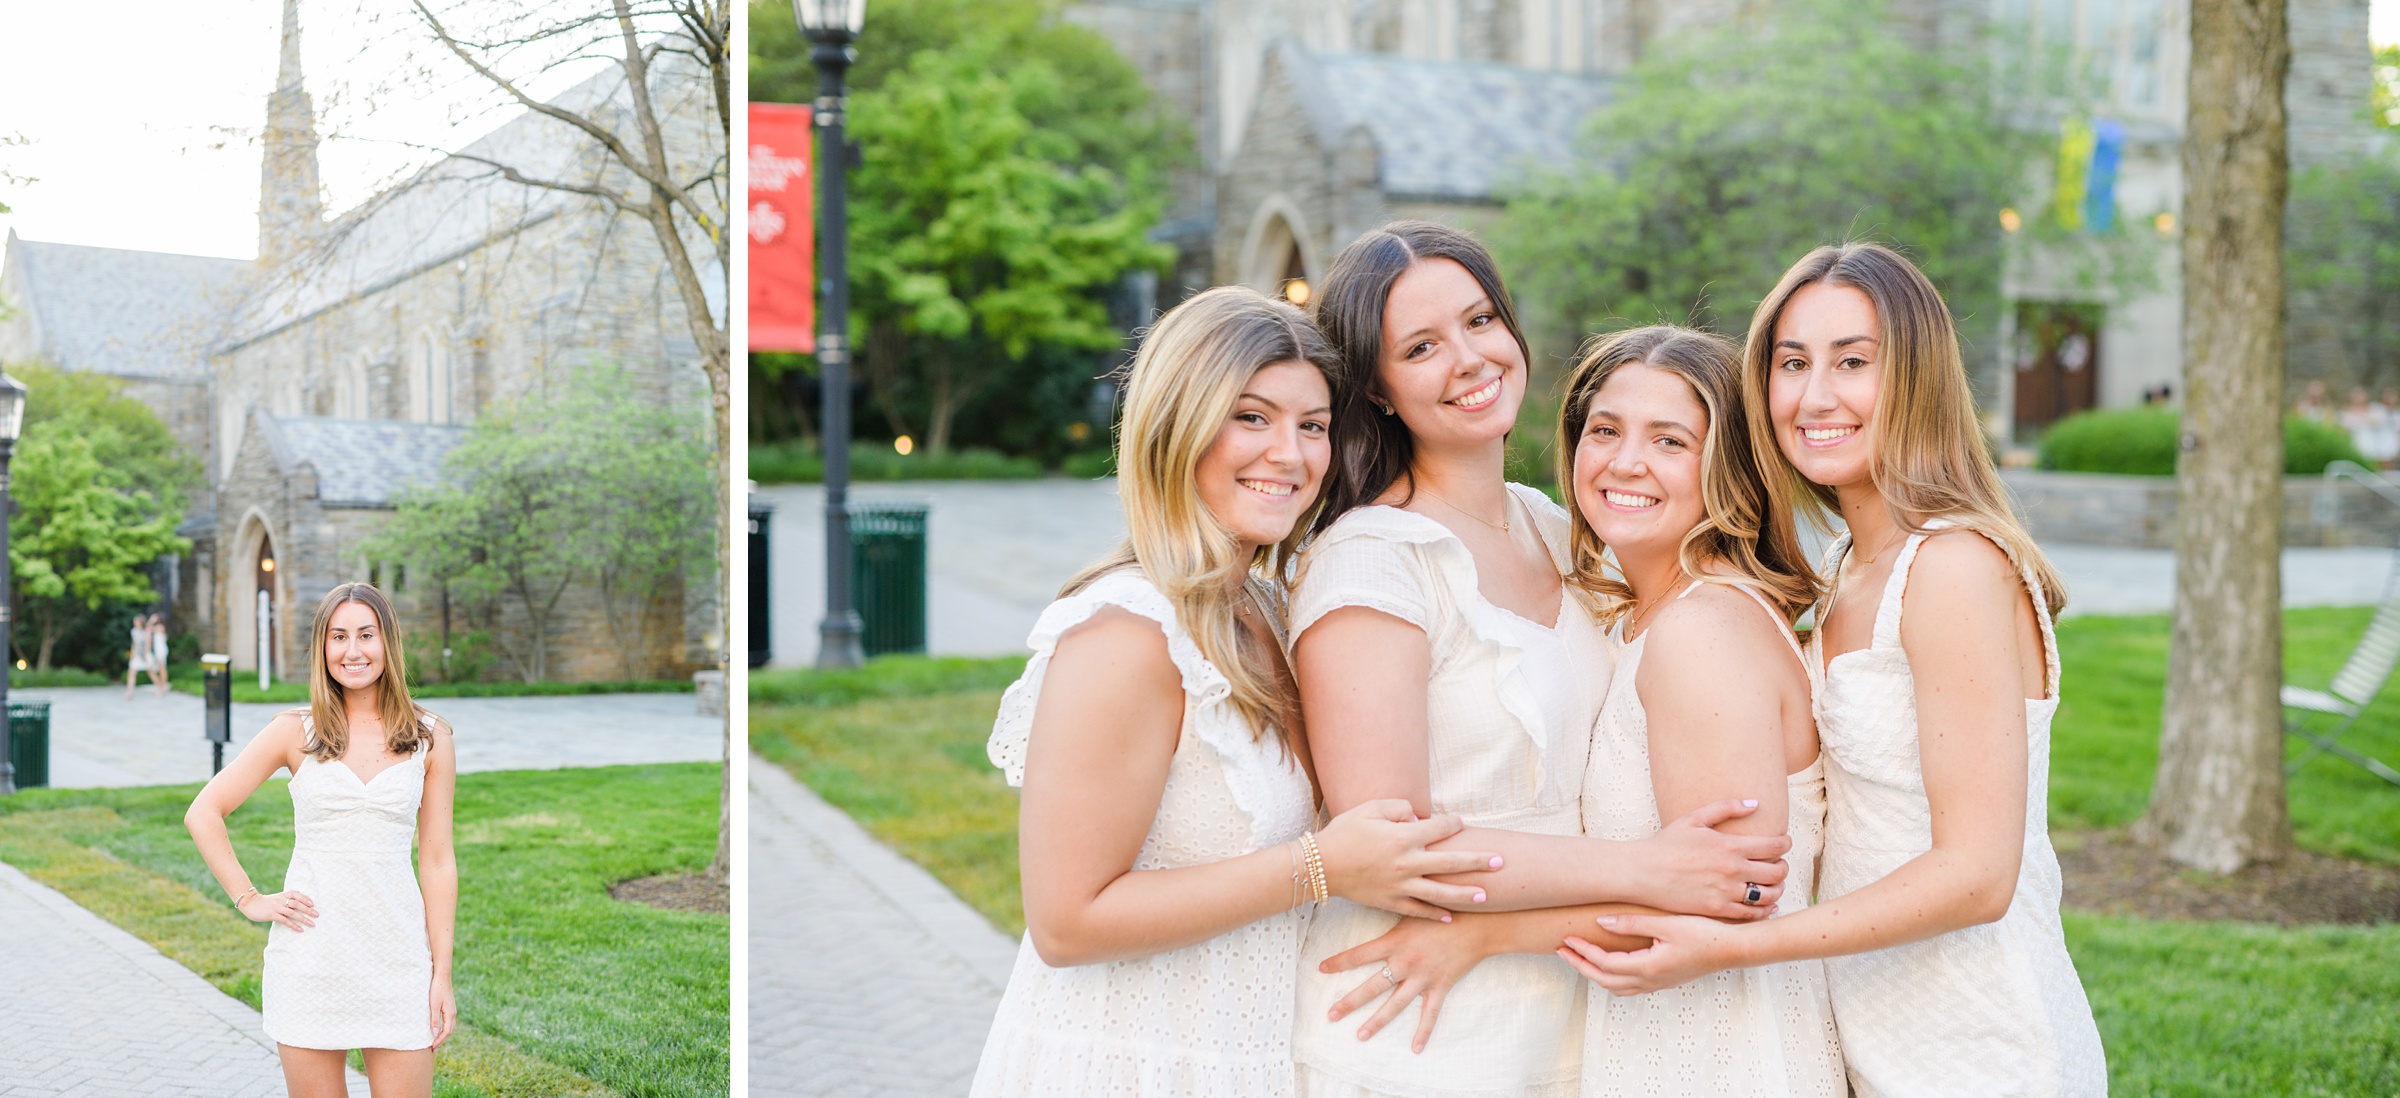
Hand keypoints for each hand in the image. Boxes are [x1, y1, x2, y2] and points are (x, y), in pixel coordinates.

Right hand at [240, 890, 317, 931]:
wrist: (250, 903)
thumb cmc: (266, 902)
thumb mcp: (277, 898)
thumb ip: (286, 900)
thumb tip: (300, 906)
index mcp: (283, 895)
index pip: (296, 894)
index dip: (305, 898)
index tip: (313, 903)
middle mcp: (281, 900)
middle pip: (297, 903)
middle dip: (308, 909)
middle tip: (317, 915)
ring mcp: (276, 908)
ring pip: (292, 913)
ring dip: (303, 919)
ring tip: (312, 924)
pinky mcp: (272, 915)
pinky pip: (285, 920)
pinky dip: (294, 925)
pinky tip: (300, 929)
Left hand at [429, 973, 457, 1048]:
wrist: (442, 976)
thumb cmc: (437, 990)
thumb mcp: (433, 1005)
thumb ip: (434, 1020)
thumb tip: (434, 1033)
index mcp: (450, 1014)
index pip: (446, 1032)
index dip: (439, 1041)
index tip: (432, 1048)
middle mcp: (453, 1013)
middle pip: (449, 1031)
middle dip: (442, 1040)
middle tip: (433, 1048)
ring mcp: (452, 1009)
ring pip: (450, 1026)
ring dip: (443, 1035)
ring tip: (435, 1041)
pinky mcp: (449, 1006)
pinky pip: (448, 1021)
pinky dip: (444, 1028)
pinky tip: (438, 1028)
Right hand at [1315, 799, 1500, 919]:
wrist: (1320, 866)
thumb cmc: (1344, 832)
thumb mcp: (1369, 808)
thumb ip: (1399, 807)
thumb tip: (1418, 817)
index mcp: (1403, 837)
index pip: (1439, 828)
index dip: (1454, 823)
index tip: (1462, 822)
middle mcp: (1407, 863)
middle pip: (1451, 862)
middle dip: (1477, 862)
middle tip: (1500, 862)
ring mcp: (1400, 886)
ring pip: (1440, 892)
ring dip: (1465, 894)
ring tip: (1485, 896)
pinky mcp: (1390, 902)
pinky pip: (1418, 910)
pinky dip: (1434, 914)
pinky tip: (1450, 917)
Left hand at [1316, 914, 1490, 1052]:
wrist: (1478, 922)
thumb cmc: (1443, 909)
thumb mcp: (1413, 908)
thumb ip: (1392, 911)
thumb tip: (1371, 899)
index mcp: (1395, 942)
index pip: (1360, 955)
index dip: (1339, 962)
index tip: (1320, 969)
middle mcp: (1405, 963)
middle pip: (1372, 986)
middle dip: (1349, 1002)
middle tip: (1331, 1015)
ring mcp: (1422, 978)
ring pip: (1395, 1005)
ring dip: (1377, 1022)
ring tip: (1360, 1036)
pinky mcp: (1440, 986)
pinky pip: (1430, 1013)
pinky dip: (1423, 1031)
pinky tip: (1415, 1049)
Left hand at [1558, 912, 1741, 995]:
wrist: (1733, 948)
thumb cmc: (1705, 933)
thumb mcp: (1665, 924)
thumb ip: (1632, 924)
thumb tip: (1601, 923)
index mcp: (1648, 967)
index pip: (1604, 964)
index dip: (1583, 952)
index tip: (1567, 939)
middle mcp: (1650, 981)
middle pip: (1605, 980)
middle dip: (1581, 966)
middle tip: (1563, 951)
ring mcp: (1658, 983)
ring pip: (1617, 987)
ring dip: (1595, 974)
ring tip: (1581, 958)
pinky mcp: (1665, 980)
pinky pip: (1630, 987)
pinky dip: (1613, 978)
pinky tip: (1611, 965)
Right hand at [1637, 799, 1789, 919]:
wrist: (1641, 872)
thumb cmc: (1666, 844)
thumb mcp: (1693, 819)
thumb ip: (1725, 808)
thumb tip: (1754, 803)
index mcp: (1730, 845)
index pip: (1774, 846)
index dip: (1785, 844)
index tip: (1783, 843)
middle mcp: (1732, 870)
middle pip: (1777, 872)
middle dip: (1783, 867)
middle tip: (1779, 864)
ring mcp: (1726, 892)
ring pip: (1769, 895)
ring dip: (1777, 889)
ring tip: (1773, 884)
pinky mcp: (1717, 910)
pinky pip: (1752, 914)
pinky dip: (1764, 910)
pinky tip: (1764, 904)